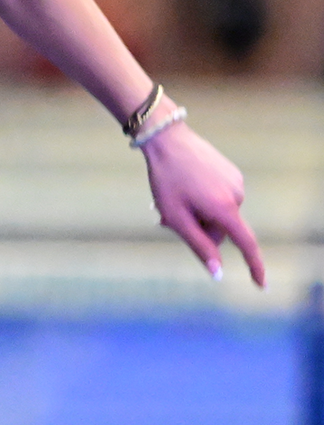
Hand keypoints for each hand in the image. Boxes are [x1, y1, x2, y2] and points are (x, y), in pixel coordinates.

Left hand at [142, 122, 265, 287]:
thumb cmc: (166, 179)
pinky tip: (185, 186)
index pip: (246, 244)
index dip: (254, 266)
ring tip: (172, 200)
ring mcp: (236, 182)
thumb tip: (217, 273)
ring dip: (198, 213)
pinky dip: (204, 199)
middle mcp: (237, 196)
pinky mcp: (231, 172)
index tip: (261, 284)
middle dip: (198, 229)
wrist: (167, 139)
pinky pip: (220, 197)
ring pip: (219, 213)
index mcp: (224, 209)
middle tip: (164, 219)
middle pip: (221, 229)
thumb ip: (199, 245)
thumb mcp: (176, 216)